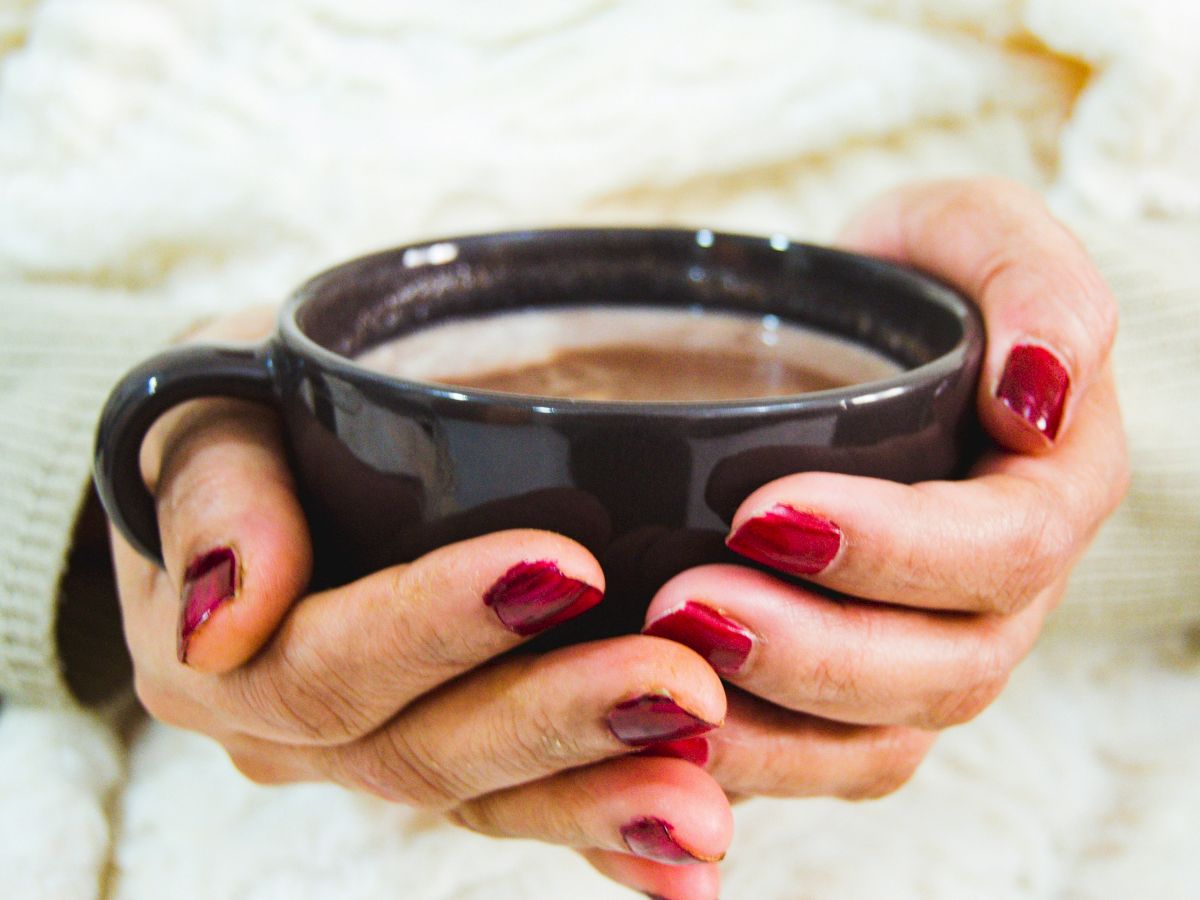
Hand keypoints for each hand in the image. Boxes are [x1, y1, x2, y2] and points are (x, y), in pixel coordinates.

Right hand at [112, 310, 731, 899]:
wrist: (268, 472)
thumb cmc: (245, 430)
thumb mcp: (204, 425)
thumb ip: (208, 502)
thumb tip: (225, 611)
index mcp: (228, 663)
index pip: (327, 665)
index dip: (440, 627)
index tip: (564, 570)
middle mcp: (305, 736)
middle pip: (428, 749)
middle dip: (560, 720)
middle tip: (685, 690)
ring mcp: (385, 755)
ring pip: (494, 798)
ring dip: (605, 802)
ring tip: (708, 807)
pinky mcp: (459, 758)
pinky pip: (533, 813)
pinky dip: (610, 841)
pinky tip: (693, 869)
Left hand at [640, 179, 1128, 802]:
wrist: (832, 338)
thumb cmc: (904, 280)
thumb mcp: (969, 232)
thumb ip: (1033, 282)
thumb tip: (1043, 395)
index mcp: (1050, 489)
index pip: (1005, 549)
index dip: (896, 549)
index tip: (761, 510)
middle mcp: (1003, 593)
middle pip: (946, 671)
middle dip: (817, 652)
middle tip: (688, 605)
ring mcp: (931, 651)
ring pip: (883, 741)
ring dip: (775, 727)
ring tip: (666, 674)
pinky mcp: (857, 693)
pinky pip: (822, 763)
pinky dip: (749, 762)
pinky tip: (664, 737)